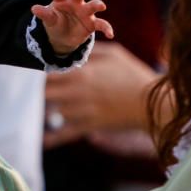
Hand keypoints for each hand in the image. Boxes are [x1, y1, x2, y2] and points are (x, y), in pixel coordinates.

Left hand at [32, 0, 113, 52]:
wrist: (64, 36)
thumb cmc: (56, 22)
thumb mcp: (49, 19)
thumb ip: (44, 14)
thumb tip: (33, 8)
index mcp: (62, 0)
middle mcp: (76, 3)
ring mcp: (86, 12)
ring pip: (93, 6)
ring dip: (97, 4)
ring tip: (102, 6)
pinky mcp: (92, 24)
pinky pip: (102, 25)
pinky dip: (107, 29)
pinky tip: (110, 34)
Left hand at [43, 41, 159, 148]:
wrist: (152, 104)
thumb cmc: (133, 75)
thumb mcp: (113, 54)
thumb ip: (90, 51)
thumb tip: (73, 48)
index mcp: (82, 73)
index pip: (49, 74)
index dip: (41, 75)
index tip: (38, 75)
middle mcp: (78, 93)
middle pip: (46, 94)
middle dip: (40, 93)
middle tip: (38, 92)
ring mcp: (83, 111)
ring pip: (53, 112)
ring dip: (49, 110)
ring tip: (44, 108)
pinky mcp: (90, 126)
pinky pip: (65, 134)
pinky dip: (52, 139)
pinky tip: (42, 141)